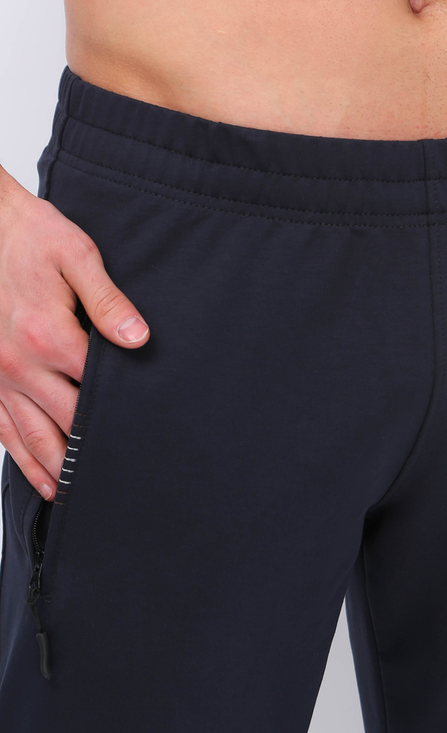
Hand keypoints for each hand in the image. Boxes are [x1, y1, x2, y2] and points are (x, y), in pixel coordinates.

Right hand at [0, 167, 149, 499]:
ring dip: (55, 468)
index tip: (147, 434)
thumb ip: (109, 302)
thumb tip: (139, 339)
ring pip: (30, 436)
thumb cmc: (28, 235)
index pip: (97, 389)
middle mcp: (19, 364)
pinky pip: (1, 426)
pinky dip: (20, 456)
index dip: (124, 412)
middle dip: (93, 452)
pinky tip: (38, 474)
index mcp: (50, 336)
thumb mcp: (76, 256)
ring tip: (78, 497)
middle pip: (66, 422)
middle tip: (125, 478)